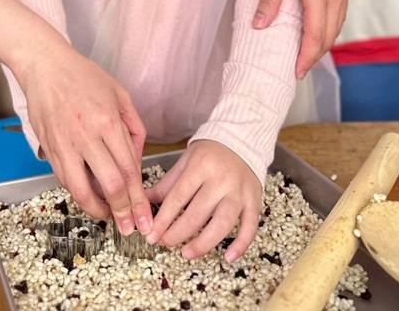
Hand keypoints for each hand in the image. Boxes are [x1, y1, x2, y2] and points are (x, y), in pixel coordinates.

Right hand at [20, 43, 152, 236]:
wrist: (46, 66)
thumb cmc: (85, 76)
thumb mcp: (120, 94)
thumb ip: (134, 128)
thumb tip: (138, 160)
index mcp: (108, 121)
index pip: (129, 170)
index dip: (138, 199)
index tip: (145, 218)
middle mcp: (86, 136)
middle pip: (110, 185)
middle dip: (124, 212)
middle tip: (132, 227)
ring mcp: (65, 144)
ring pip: (82, 190)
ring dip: (98, 210)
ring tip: (110, 218)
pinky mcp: (49, 148)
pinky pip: (65, 179)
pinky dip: (79, 194)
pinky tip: (90, 198)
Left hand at [143, 141, 261, 260]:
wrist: (241, 140)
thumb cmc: (210, 153)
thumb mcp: (185, 161)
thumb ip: (167, 184)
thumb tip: (143, 201)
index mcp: (200, 166)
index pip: (178, 198)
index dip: (163, 220)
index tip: (151, 235)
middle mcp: (221, 180)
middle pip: (197, 214)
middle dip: (177, 233)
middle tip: (164, 243)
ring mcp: (239, 192)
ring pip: (222, 224)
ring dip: (203, 243)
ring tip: (187, 253)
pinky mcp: (254, 200)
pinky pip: (250, 226)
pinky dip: (241, 245)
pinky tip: (229, 258)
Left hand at [254, 0, 349, 78]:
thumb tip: (259, 26)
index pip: (316, 33)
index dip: (307, 56)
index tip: (297, 72)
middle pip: (330, 35)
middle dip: (315, 55)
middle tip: (298, 69)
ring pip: (337, 26)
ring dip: (323, 43)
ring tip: (306, 55)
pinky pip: (340, 15)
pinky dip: (330, 29)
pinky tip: (318, 32)